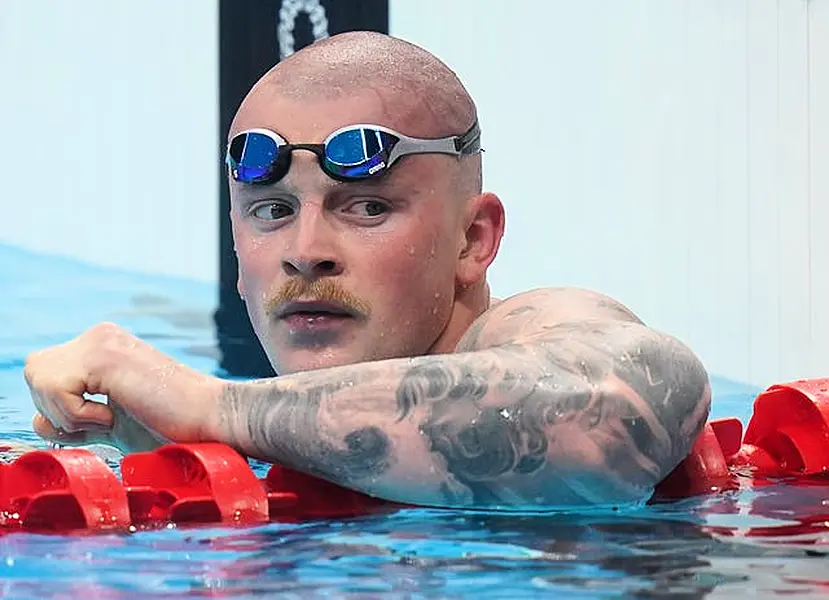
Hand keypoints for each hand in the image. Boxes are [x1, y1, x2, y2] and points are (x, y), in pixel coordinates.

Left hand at [24, 323, 222, 453]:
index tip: (101, 423)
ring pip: (39, 377)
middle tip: (101, 421)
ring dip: (67, 413)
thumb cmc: (172, 426)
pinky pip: (55, 388)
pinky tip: (114, 414)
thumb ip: (77, 420)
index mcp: (102, 346)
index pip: (47, 372)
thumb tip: (40, 421)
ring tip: (109, 417)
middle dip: (57, 409)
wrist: (211, 420)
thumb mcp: (112, 425)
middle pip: (36, 371)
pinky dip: (78, 415)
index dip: (60, 408)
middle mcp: (99, 336)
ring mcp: (101, 341)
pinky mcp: (104, 356)